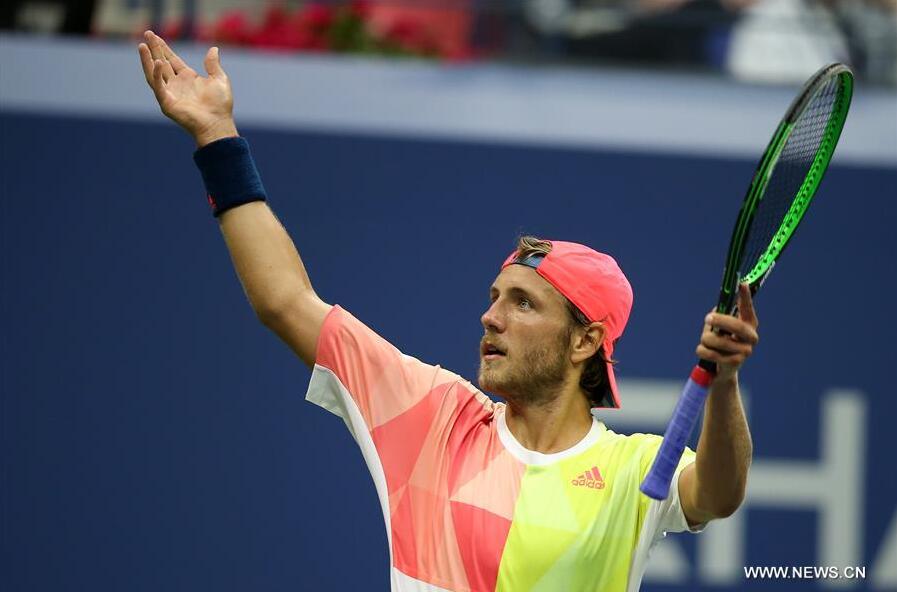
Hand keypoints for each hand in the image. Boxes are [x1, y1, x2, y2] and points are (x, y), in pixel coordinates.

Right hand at [137, 30, 237, 146]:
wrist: (218, 123)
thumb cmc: (220, 105)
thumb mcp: (219, 80)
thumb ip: (213, 65)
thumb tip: (214, 49)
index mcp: (188, 78)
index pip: (172, 59)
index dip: (163, 48)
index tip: (155, 36)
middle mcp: (177, 84)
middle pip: (161, 62)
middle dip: (154, 48)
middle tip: (147, 33)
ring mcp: (170, 93)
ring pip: (154, 73)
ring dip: (147, 60)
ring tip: (142, 46)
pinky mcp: (166, 102)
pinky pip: (159, 86)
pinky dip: (156, 75)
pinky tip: (157, 62)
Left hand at [697, 283, 758, 379]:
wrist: (721, 370)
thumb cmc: (720, 343)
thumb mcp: (720, 328)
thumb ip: (720, 316)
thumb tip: (717, 309)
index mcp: (749, 324)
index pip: (747, 308)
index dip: (745, 297)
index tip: (742, 284)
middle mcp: (751, 337)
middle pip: (735, 326)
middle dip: (720, 321)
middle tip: (707, 318)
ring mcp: (745, 351)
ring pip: (716, 340)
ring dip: (705, 339)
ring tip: (706, 342)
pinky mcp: (734, 363)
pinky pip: (709, 352)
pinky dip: (702, 351)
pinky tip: (705, 353)